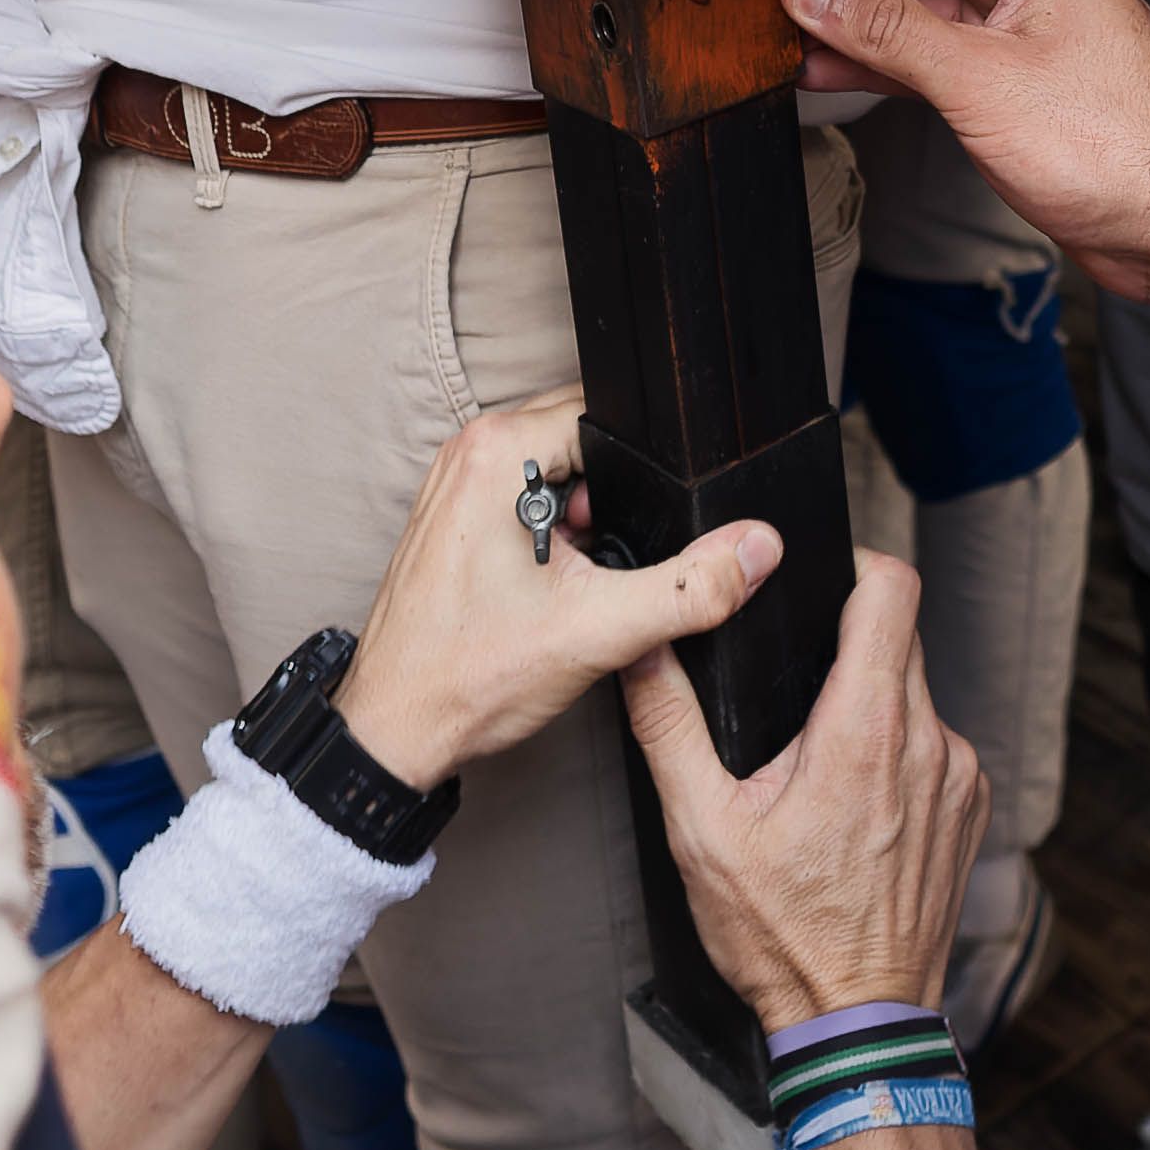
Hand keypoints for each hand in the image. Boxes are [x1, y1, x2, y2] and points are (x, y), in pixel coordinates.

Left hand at [340, 400, 783, 783]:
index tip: (658, 517)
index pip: (604, 417)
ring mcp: (453, 486)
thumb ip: (690, 588)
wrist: (393, 732)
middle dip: (616, 495)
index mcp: (494, 453)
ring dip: (587, 520)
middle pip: (582, 441)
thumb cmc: (467, 677)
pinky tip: (558, 588)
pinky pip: (526, 502)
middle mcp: (466, 454)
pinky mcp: (454, 522)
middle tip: (611, 560)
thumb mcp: (599, 630)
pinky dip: (556, 536)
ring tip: (581, 579)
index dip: (646, 468)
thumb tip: (756, 550)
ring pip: (557, 475)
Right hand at [620, 547, 987, 1027]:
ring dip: (870, 708)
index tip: (817, 580)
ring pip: (916, 693)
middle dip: (844, 648)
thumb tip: (640, 649)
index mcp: (865, 730)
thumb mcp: (701, 829)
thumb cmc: (782, 935)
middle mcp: (928, 742)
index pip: (891, 589)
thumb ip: (668, 723)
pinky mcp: (970, 808)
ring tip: (816, 766)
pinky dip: (897, 755)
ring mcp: (959, 777)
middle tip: (791, 695)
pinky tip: (854, 807)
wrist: (855, 1020)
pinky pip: (934, 745)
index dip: (853, 565)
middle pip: (898, 638)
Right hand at [781, 0, 1149, 312]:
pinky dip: (881, 66)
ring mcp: (1018, 36)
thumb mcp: (980, 80)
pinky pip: (930, 59)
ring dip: (851, 26)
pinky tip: (826, 70)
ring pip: (915, 14)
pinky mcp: (1008, 85)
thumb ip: (887, 29)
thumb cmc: (1116, 148)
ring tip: (776, 31)